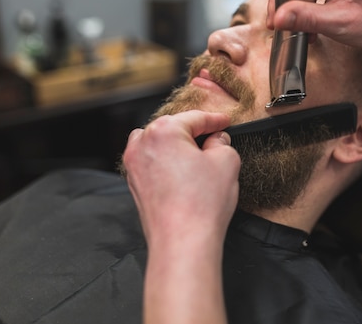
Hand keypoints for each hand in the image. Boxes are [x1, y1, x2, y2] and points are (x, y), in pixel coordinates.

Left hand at [122, 111, 239, 247]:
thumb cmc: (201, 204)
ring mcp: (134, 166)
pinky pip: (152, 163)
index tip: (224, 122)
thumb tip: (217, 140)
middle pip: (173, 128)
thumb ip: (222, 142)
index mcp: (163, 131)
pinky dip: (167, 162)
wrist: (182, 242)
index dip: (215, 119)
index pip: (195, 118)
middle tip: (216, 139)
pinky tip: (185, 175)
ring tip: (199, 157)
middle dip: (194, 132)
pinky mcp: (135, 185)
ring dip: (177, 145)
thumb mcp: (226, 161)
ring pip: (158, 144)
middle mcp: (142, 144)